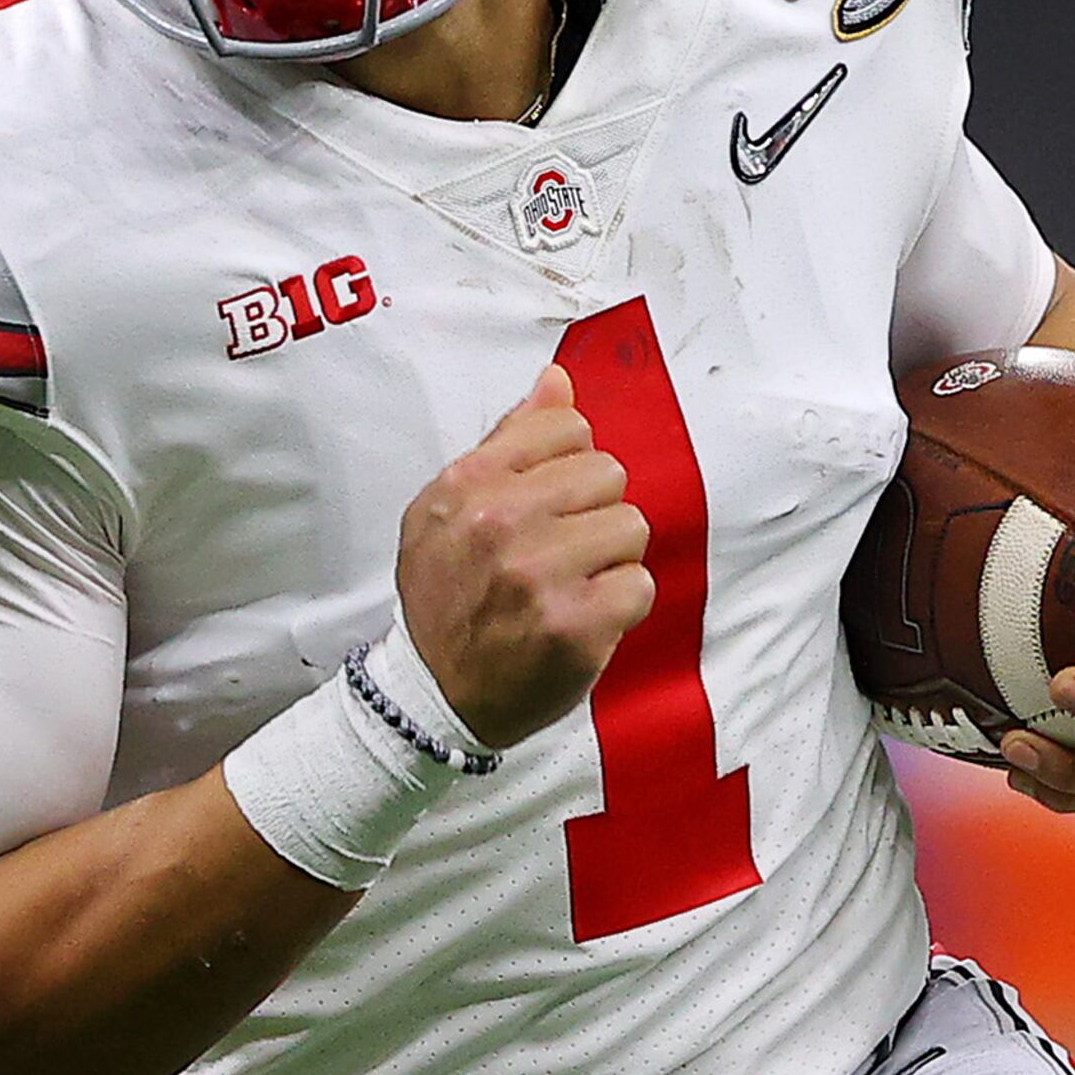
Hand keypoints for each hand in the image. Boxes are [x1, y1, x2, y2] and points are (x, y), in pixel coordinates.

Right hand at [394, 365, 654, 746]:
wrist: (435, 693)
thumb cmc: (446, 597)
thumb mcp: (448, 508)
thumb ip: (507, 441)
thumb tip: (557, 381)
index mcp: (469, 483)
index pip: (566, 427)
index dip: (570, 464)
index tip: (551, 500)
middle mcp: (501, 522)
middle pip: (607, 474)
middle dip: (593, 510)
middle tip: (561, 550)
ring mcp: (540, 575)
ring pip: (630, 525)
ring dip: (610, 557)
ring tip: (573, 582)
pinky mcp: (576, 626)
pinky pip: (639, 584)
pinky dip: (621, 604)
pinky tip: (586, 615)